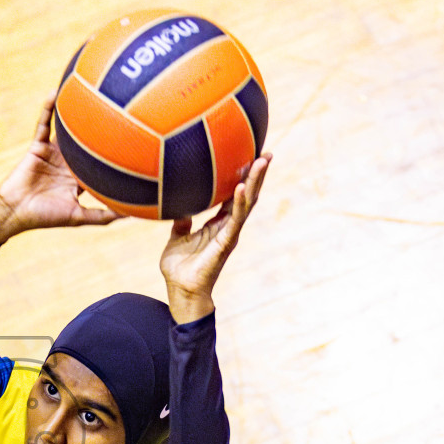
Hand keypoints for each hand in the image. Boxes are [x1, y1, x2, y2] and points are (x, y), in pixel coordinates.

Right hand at [0, 94, 120, 244]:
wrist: (16, 211)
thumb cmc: (46, 217)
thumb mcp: (78, 217)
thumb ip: (103, 216)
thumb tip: (130, 216)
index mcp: (76, 179)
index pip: (96, 164)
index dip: (111, 153)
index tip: (131, 141)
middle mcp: (66, 164)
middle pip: (84, 142)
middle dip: (97, 128)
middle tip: (116, 108)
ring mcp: (52, 153)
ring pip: (65, 130)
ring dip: (73, 113)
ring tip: (87, 92)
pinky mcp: (37, 146)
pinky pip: (43, 124)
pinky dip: (47, 109)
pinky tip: (54, 92)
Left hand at [159, 153, 271, 322]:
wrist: (181, 291)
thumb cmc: (179, 268)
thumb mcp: (176, 238)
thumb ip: (181, 221)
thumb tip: (178, 206)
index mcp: (217, 224)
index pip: (234, 196)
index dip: (242, 178)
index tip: (249, 157)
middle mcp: (227, 227)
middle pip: (247, 195)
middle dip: (257, 174)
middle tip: (266, 153)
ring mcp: (229, 234)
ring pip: (247, 203)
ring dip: (255, 181)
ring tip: (262, 161)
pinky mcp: (226, 242)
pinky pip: (235, 219)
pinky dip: (239, 202)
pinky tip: (242, 186)